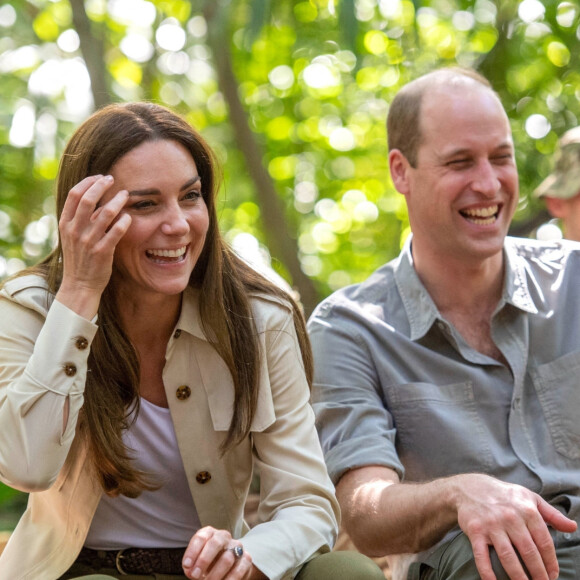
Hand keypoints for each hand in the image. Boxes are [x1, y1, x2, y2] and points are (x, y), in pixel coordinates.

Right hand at [56, 175, 130, 317]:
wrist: (79, 285)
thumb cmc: (79, 258)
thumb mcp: (72, 236)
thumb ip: (79, 218)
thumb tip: (91, 197)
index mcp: (65, 224)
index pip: (74, 195)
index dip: (88, 182)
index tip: (100, 177)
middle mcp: (75, 230)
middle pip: (87, 199)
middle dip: (101, 185)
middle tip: (113, 179)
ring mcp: (88, 241)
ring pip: (104, 213)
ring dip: (117, 200)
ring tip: (125, 194)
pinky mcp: (102, 251)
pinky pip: (116, 231)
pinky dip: (124, 221)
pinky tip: (129, 216)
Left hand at [182, 526, 252, 578]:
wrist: (229, 566)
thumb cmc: (208, 563)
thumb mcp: (197, 562)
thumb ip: (191, 565)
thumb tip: (190, 570)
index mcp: (210, 533)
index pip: (201, 537)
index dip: (192, 552)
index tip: (186, 566)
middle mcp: (223, 536)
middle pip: (215, 543)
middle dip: (204, 560)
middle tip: (195, 575)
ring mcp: (236, 546)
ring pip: (227, 558)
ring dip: (215, 574)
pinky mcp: (246, 559)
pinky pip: (238, 570)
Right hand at [454, 474, 576, 579]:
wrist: (469, 487)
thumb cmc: (503, 495)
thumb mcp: (529, 497)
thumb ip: (552, 514)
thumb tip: (573, 527)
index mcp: (526, 510)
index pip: (544, 542)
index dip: (551, 562)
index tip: (553, 575)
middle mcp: (510, 517)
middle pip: (529, 552)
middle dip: (538, 574)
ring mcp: (491, 525)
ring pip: (508, 557)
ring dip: (519, 577)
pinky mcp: (475, 531)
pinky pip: (482, 556)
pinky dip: (488, 573)